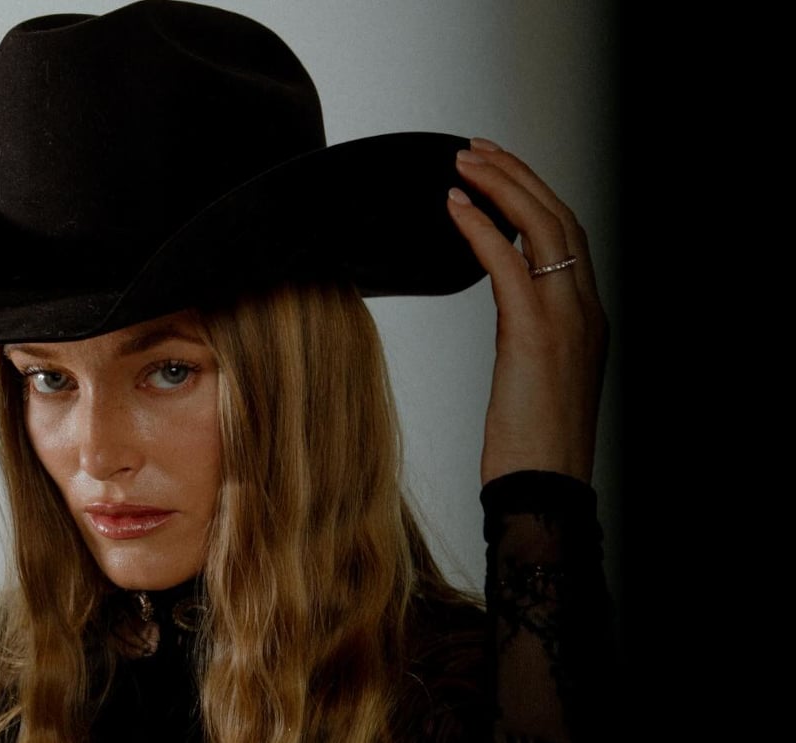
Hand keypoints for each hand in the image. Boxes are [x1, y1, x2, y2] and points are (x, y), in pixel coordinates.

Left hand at [446, 139, 606, 484]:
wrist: (545, 489)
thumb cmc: (534, 446)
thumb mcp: (538, 378)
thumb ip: (531, 334)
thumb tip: (510, 311)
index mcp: (588, 317)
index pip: (567, 237)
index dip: (534, 197)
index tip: (501, 174)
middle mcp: (585, 308)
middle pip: (559, 218)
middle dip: (519, 176)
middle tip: (478, 150)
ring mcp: (566, 318)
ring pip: (542, 227)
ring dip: (501, 186)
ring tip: (464, 162)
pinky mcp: (535, 334)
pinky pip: (508, 262)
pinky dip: (481, 227)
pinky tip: (455, 206)